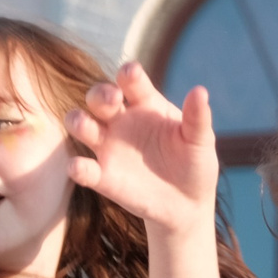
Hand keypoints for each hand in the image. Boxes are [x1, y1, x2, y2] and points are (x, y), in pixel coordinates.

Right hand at [66, 61, 220, 236]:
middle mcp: (121, 120)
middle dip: (100, 94)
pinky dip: (77, 167)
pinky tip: (80, 168)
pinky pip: (82, 168)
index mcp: (145, 104)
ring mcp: (108, 146)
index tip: (131, 74)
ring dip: (78, 121)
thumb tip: (200, 91)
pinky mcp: (102, 176)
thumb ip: (197, 118)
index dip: (129, 75)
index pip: (131, 82)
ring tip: (86, 125)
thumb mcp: (200, 141)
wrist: (188, 204)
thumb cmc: (194, 164)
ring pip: (80, 124)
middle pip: (99, 97)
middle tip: (113, 99)